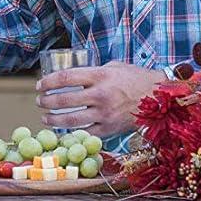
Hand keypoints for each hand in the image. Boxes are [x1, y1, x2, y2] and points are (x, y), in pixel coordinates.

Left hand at [35, 61, 163, 136]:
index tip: (40, 85)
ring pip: (71, 120)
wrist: (160, 98)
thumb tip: (74, 77)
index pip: (66, 78)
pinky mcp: (109, 130)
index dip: (49, 82)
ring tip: (45, 117)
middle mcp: (101, 95)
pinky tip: (63, 129)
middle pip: (64, 100)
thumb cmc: (137, 79)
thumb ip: (94, 72)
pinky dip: (72, 131)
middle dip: (47, 102)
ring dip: (53, 119)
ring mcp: (105, 114)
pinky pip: (85, 132)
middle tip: (40, 101)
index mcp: (101, 76)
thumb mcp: (115, 67)